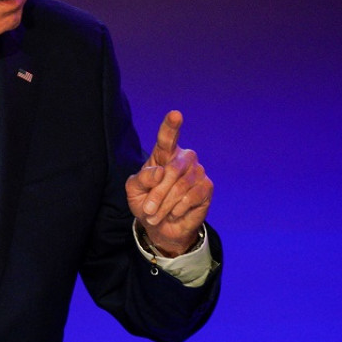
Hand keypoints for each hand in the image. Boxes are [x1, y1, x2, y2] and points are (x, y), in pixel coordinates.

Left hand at [125, 111, 211, 255]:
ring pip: (181, 186)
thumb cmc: (146, 203)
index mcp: (163, 154)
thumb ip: (142, 179)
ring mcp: (197, 172)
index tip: (175, 114)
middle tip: (147, 211)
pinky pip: (193, 196)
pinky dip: (179, 208)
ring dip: (165, 205)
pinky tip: (174, 213)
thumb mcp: (134, 191)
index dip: (171, 126)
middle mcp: (183, 158)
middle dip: (158, 193)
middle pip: (172, 169)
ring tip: (156, 215)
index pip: (167, 137)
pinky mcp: (207, 188)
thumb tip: (160, 172)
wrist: (161, 226)